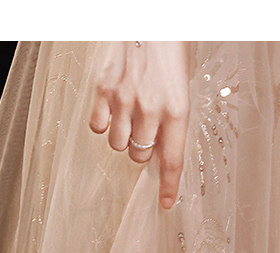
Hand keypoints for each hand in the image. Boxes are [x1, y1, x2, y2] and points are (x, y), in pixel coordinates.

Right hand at [89, 41, 190, 209]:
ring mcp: (124, 100)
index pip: (172, 161)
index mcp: (178, 111)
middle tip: (145, 132)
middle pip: (140, 155)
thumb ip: (172, 122)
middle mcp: (150, 109)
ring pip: (118, 144)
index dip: (167, 186)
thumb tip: (162, 152)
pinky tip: (112, 109)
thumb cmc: (168, 52)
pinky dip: (104, 124)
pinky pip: (98, 126)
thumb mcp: (182, 90)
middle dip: (142, 150)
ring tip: (129, 118)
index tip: (165, 203)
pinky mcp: (103, 89)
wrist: (148, 23)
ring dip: (123, 138)